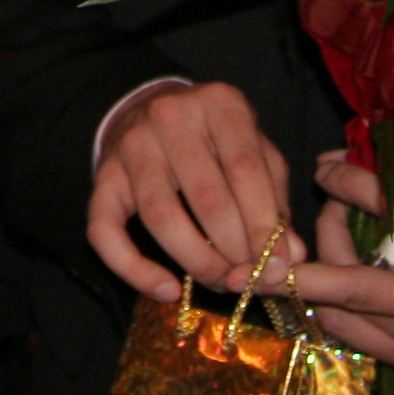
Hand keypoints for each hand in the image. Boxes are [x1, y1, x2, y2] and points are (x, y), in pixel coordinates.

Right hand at [87, 80, 292, 303]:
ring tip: (220, 281)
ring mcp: (131, 145)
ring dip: (196, 261)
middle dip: (234, 250)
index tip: (279, 267)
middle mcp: (171, 116)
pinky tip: (167, 291)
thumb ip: (275, 200)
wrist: (151, 109)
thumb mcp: (256, 151)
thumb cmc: (216, 138)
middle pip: (206, 197)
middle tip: (249, 279)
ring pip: (161, 216)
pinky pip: (106, 232)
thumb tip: (291, 256)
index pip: (246, 169)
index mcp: (220, 103)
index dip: (264, 225)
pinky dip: (135, 270)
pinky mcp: (102, 177)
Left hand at [274, 152, 393, 372]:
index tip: (327, 167)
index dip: (350, 184)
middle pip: (348, 280)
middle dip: (300, 256)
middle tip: (286, 222)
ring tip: (321, 242)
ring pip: (339, 311)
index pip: (391, 214)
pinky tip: (323, 280)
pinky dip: (327, 304)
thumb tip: (362, 156)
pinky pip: (347, 334)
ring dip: (314, 274)